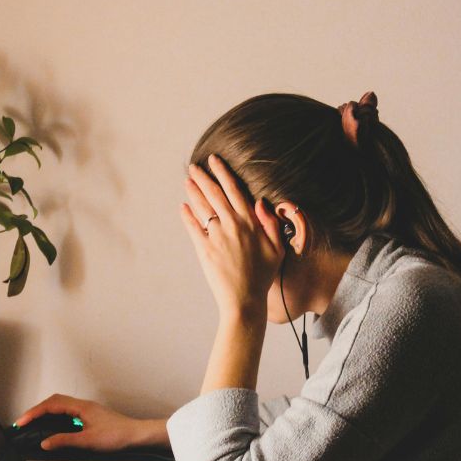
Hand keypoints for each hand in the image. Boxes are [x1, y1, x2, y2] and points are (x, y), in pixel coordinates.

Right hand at [14, 395, 165, 451]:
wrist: (137, 435)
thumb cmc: (118, 436)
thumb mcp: (88, 441)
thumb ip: (64, 440)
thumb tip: (45, 442)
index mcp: (80, 407)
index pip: (50, 405)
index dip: (33, 413)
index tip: (22, 421)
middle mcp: (83, 405)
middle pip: (53, 402)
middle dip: (36, 410)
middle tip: (24, 422)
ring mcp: (87, 410)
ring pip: (60, 405)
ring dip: (45, 412)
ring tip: (34, 422)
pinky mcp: (90, 416)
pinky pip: (67, 411)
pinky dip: (56, 416)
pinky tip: (54, 425)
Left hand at [179, 153, 284, 318]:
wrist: (245, 299)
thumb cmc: (263, 275)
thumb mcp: (278, 249)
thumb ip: (271, 224)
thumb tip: (261, 203)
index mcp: (251, 223)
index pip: (234, 190)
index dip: (223, 173)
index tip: (214, 161)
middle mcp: (232, 225)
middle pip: (214, 194)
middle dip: (203, 177)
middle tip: (194, 167)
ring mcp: (217, 237)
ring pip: (202, 207)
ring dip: (193, 192)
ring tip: (187, 180)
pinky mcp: (204, 249)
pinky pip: (193, 227)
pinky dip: (187, 216)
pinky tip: (183, 206)